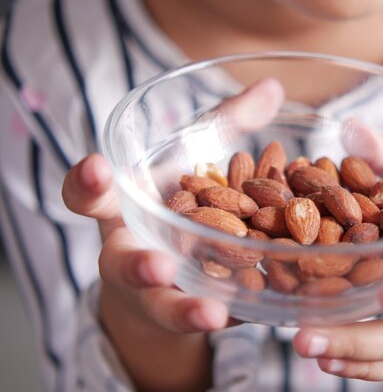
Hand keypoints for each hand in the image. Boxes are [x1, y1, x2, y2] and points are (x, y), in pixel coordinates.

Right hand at [61, 78, 283, 391]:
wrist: (173, 264)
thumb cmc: (180, 200)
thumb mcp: (195, 161)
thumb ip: (226, 126)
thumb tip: (272, 87)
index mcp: (124, 209)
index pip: (91, 197)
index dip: (87, 183)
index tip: (95, 168)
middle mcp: (134, 251)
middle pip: (122, 262)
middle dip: (136, 263)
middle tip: (156, 264)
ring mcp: (159, 290)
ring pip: (160, 303)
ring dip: (182, 309)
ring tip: (210, 313)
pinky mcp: (188, 311)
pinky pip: (202, 318)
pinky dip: (225, 319)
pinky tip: (250, 317)